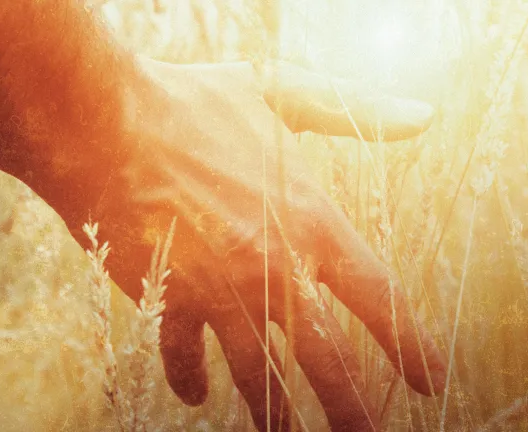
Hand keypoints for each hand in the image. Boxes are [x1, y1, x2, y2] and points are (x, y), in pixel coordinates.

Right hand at [66, 58, 445, 430]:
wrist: (97, 120)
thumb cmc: (190, 102)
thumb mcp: (283, 93)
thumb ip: (356, 110)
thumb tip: (427, 116)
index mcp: (310, 219)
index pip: (377, 295)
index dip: (410, 342)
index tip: (430, 378)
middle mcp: (272, 266)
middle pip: (325, 357)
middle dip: (350, 407)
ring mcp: (218, 290)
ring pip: (256, 373)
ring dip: (273, 414)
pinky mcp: (166, 298)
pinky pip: (181, 351)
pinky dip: (189, 374)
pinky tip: (195, 393)